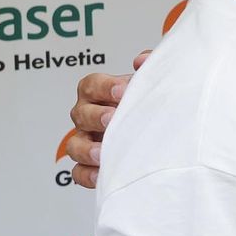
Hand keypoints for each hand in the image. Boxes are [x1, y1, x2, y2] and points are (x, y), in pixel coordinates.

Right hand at [66, 50, 150, 187]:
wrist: (161, 132)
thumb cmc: (150, 103)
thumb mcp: (152, 82)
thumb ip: (149, 66)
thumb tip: (141, 61)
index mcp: (99, 94)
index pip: (91, 85)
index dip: (104, 86)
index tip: (122, 91)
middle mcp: (89, 116)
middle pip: (80, 114)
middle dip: (96, 116)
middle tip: (113, 118)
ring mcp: (87, 141)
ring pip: (74, 146)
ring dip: (87, 149)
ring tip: (103, 152)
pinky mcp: (91, 166)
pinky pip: (79, 173)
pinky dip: (88, 174)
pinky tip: (103, 174)